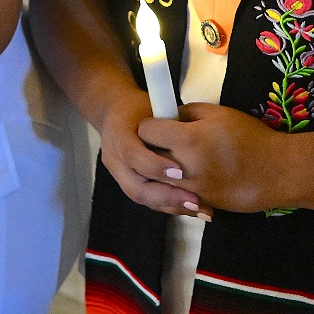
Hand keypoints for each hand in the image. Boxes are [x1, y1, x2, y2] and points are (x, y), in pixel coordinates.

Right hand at [99, 91, 212, 218]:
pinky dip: (170, 206)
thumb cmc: (142, 109)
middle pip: (136, 187)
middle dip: (167, 197)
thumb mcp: (153, 105)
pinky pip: (148, 199)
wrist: (116, 114)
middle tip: (195, 201)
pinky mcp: (129, 184)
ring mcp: (119, 174)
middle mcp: (115, 159)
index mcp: (119, 135)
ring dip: (171, 205)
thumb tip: (194, 132)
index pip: (132, 155)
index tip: (180, 172)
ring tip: (199, 208)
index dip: (154, 166)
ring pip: (142, 197)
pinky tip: (192, 208)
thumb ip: (168, 121)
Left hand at [140, 103, 282, 212]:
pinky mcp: (200, 203)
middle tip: (163, 141)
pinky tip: (191, 175)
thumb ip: (189, 112)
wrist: (278, 172)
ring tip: (175, 159)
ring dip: (161, 170)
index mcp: (187, 140)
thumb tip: (170, 117)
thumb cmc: (251, 137)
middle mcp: (183, 167)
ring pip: (159, 180)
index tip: (158, 125)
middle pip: (148, 158)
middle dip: (151, 148)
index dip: (150, 126)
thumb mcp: (220, 113)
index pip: (146, 131)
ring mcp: (191, 189)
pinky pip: (177, 194)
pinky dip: (178, 186)